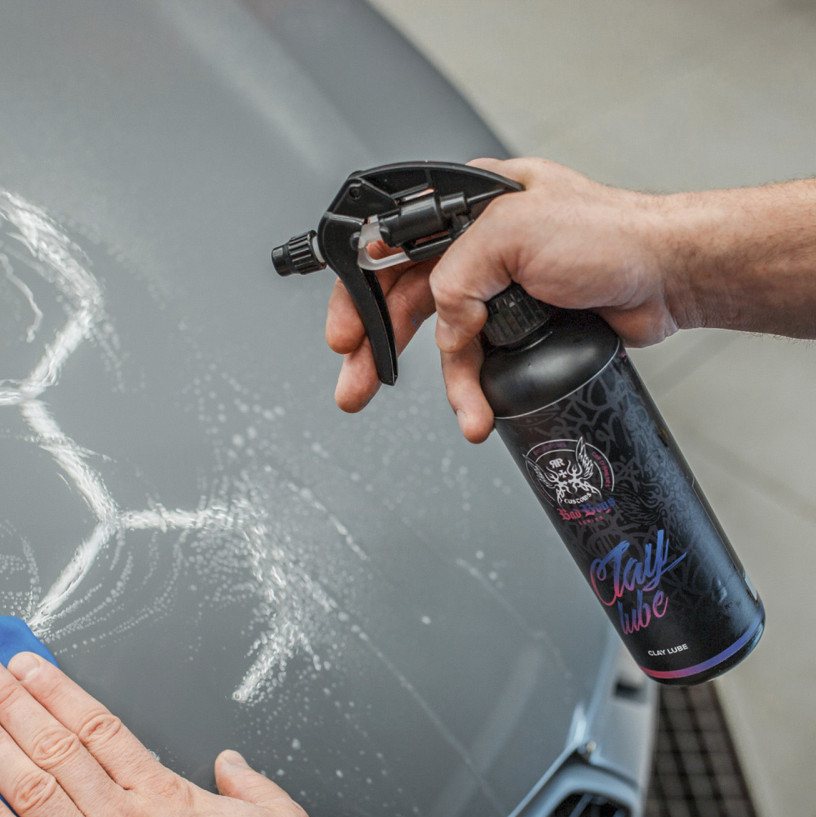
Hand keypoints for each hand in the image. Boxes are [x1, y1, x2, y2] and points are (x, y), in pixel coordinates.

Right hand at [326, 157, 679, 441]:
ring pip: (442, 339)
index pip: (388, 248)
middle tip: (354, 385)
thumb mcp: (515, 234)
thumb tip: (441, 321)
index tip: (345, 336)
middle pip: (403, 299)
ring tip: (457, 412)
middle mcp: (473, 246)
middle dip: (377, 347)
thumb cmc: (609, 234)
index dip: (359, 293)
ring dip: (442, 382)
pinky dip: (474, 388)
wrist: (667, 276)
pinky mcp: (518, 323)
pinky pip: (478, 360)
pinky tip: (476, 410)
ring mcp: (495, 287)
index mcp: (464, 208)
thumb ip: (456, 276)